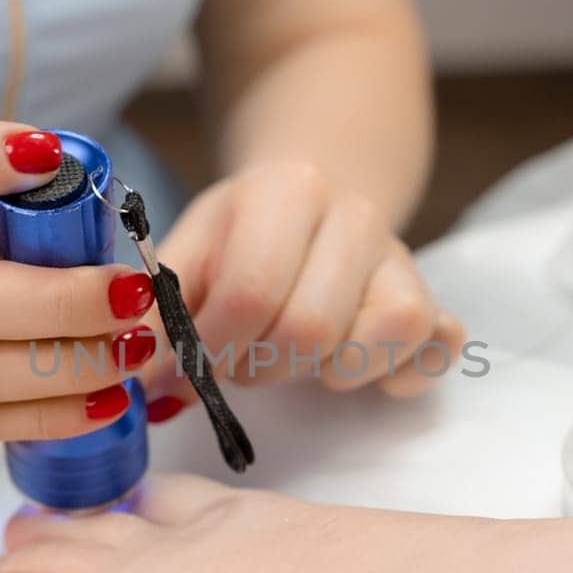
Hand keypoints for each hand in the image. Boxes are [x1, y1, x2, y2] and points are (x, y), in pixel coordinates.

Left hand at [140, 162, 462, 417]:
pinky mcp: (433, 301)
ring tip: (292, 359)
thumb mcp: (191, 250)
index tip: (186, 368)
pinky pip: (436, 348)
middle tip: (238, 363)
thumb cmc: (243, 232)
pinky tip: (351, 366)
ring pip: (375, 343)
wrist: (315, 191)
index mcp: (288, 191)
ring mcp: (402, 260)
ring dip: (322, 373)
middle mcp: (356, 216)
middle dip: (260, 366)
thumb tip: (136, 381)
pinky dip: (397, 373)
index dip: (211, 350)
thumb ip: (161, 311)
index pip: (250, 293)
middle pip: (310, 328)